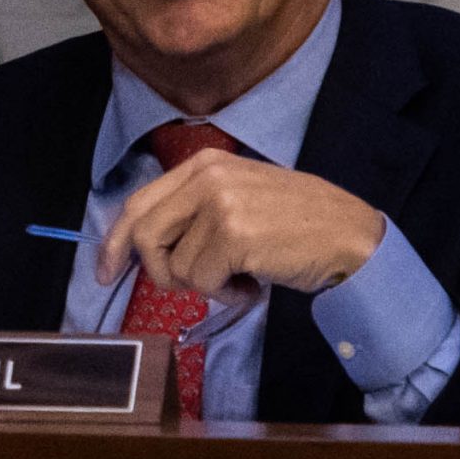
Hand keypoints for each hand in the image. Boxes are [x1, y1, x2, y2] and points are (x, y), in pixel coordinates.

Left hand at [98, 151, 384, 296]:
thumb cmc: (299, 226)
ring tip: (240, 277)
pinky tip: (253, 285)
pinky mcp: (234, 235)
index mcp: (203, 163)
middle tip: (189, 286)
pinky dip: (224, 294)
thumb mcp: (240, 199)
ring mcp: (219, 204)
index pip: (137, 203)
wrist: (354, 238)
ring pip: (174, 265)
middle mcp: (206, 176)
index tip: (105, 270)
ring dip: (205, 285)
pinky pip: (201, 281)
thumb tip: (145, 246)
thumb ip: (194, 211)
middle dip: (157, 271)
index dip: (115, 241)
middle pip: (144, 234)